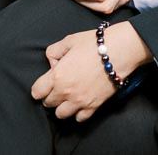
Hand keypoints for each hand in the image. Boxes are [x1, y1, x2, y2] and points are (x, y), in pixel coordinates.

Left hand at [31, 22, 151, 121]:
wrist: (120, 51)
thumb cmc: (95, 44)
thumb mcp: (69, 40)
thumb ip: (54, 51)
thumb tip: (52, 63)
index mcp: (57, 76)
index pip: (37, 92)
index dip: (39, 87)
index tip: (44, 84)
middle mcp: (66, 92)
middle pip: (48, 103)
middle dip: (50, 95)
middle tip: (58, 86)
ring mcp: (80, 101)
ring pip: (61, 114)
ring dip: (62, 106)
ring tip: (68, 97)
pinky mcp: (93, 106)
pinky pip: (79, 118)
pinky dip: (78, 113)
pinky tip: (80, 102)